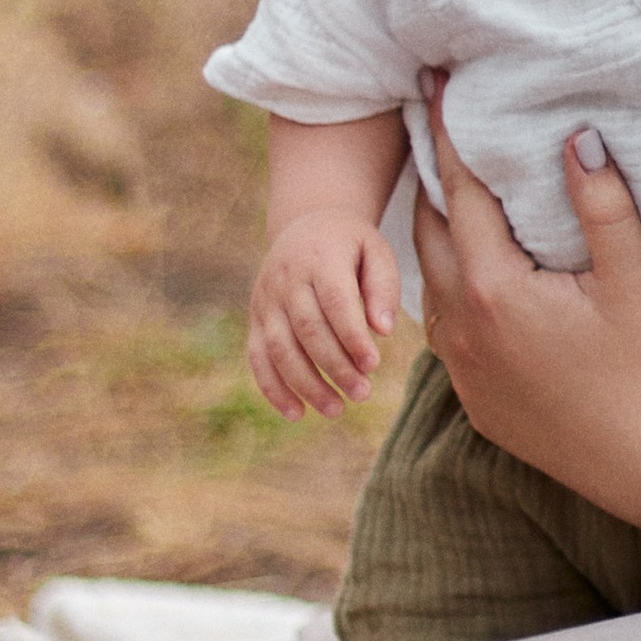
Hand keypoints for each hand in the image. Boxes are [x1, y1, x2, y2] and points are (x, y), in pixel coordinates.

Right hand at [248, 210, 397, 419]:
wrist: (306, 227)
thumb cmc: (351, 246)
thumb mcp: (376, 251)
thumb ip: (384, 286)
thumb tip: (383, 330)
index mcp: (321, 257)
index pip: (335, 301)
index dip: (352, 336)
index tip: (373, 365)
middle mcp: (287, 279)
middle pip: (308, 330)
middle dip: (335, 366)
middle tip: (362, 393)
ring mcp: (266, 301)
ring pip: (281, 349)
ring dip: (307, 385)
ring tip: (337, 410)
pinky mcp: (256, 320)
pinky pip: (258, 358)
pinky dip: (274, 389)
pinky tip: (297, 413)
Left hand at [412, 104, 640, 543]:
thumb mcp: (636, 284)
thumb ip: (603, 207)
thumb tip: (575, 135)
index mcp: (497, 293)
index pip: (461, 192)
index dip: (449, 133)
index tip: (435, 83)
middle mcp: (464, 331)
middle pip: (431, 232)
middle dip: (432, 174)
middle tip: (432, 120)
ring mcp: (466, 371)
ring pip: (433, 281)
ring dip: (439, 229)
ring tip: (449, 184)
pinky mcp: (478, 401)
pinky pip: (448, 326)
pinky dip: (451, 282)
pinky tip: (474, 268)